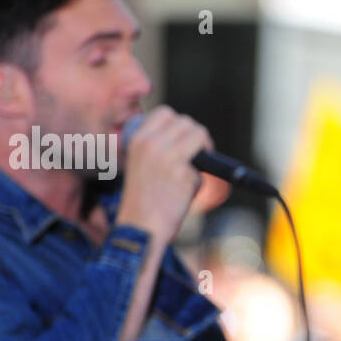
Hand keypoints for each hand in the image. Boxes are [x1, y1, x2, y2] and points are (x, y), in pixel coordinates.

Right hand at [116, 105, 212, 244]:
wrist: (141, 228)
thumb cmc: (142, 201)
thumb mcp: (140, 165)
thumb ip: (159, 147)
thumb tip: (188, 136)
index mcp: (136, 139)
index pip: (165, 113)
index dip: (179, 125)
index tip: (183, 141)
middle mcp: (152, 144)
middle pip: (187, 122)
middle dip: (197, 137)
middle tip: (197, 157)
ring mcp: (169, 157)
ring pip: (200, 135)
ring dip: (204, 150)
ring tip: (195, 170)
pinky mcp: (184, 173)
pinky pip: (203, 166)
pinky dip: (199, 179)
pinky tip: (186, 192)